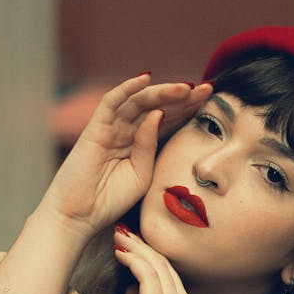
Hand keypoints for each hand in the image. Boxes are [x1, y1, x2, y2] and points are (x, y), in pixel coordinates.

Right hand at [38, 74, 212, 240]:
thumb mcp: (142, 175)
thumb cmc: (110, 200)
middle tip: (207, 89)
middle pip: (158, 107)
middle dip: (183, 97)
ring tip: (186, 87)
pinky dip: (127, 88)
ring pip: (139, 101)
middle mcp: (127, 131)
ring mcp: (111, 128)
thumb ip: (151, 147)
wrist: (81, 215)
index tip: (212, 101)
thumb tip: (158, 115)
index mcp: (141, 144)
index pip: (168, 120)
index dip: (189, 109)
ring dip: (162, 92)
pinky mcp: (95, 127)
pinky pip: (111, 101)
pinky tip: (146, 78)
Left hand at [114, 226, 197, 293]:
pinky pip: (146, 275)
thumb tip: (131, 289)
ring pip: (156, 265)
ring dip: (135, 246)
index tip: (132, 244)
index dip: (150, 256)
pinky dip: (133, 259)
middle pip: (164, 264)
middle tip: (123, 230)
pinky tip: (119, 252)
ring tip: (118, 234)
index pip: (169, 275)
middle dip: (142, 245)